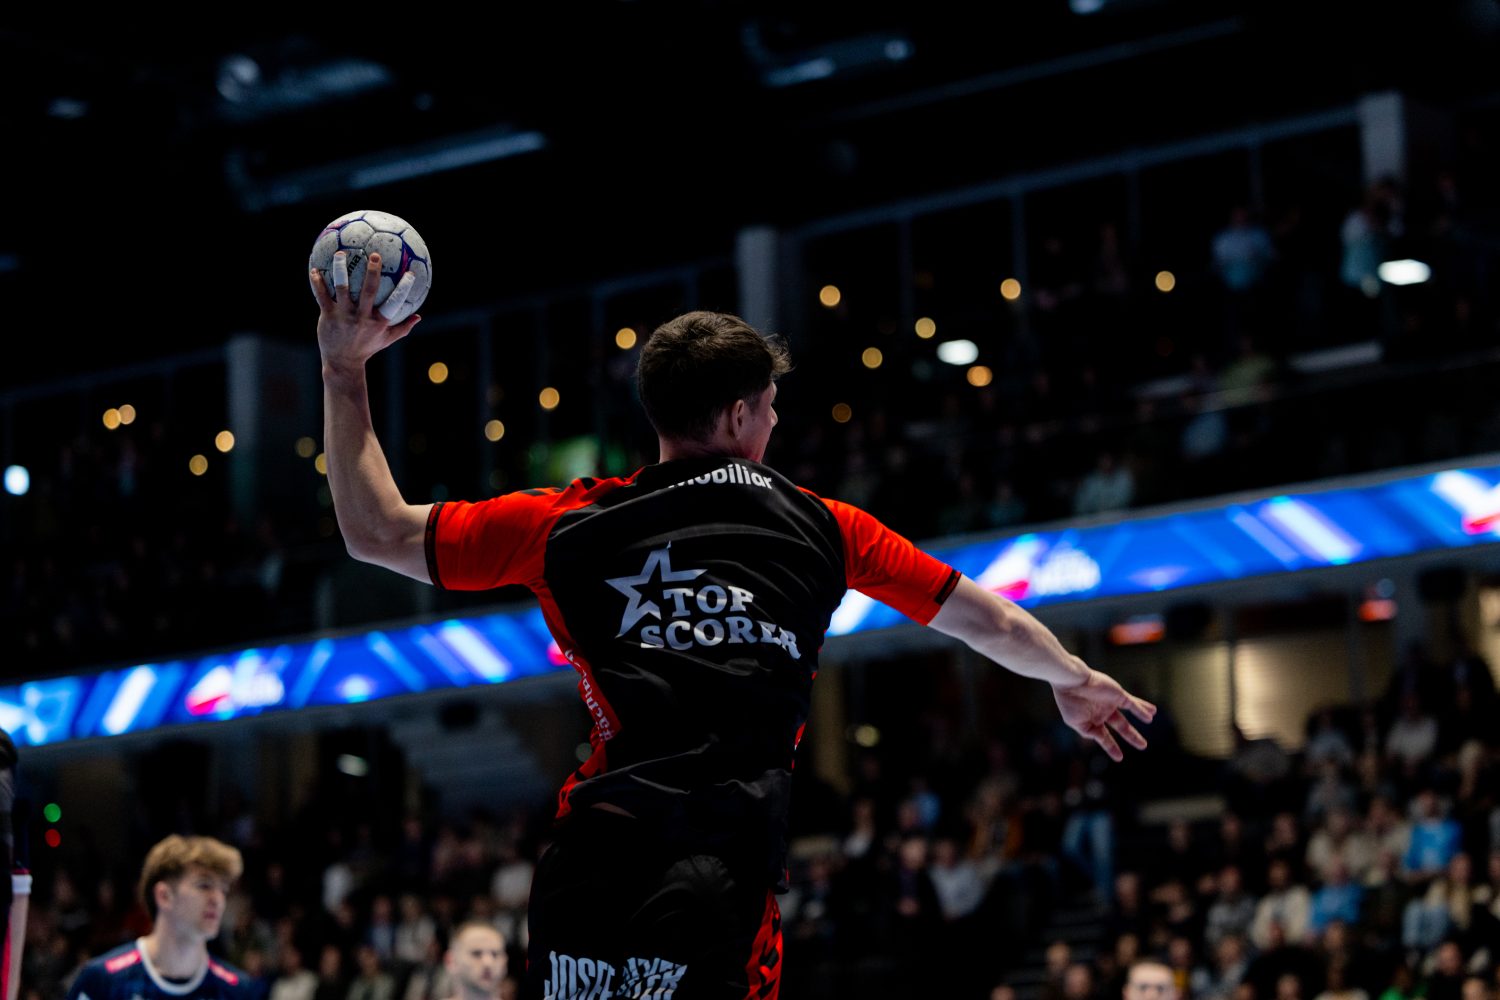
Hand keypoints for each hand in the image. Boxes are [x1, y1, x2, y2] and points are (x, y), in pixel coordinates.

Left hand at [310, 251, 421, 374]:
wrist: (342, 362)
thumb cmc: (366, 348)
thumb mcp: (387, 340)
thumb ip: (403, 328)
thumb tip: (419, 316)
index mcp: (378, 322)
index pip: (395, 303)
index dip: (404, 288)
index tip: (411, 273)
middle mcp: (362, 317)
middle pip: (369, 291)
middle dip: (373, 272)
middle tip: (375, 255)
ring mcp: (344, 316)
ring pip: (342, 289)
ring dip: (341, 270)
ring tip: (341, 253)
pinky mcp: (328, 316)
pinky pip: (322, 295)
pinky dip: (318, 282)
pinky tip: (314, 269)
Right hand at [1052, 669, 1155, 761]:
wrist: (1072, 682)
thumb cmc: (1069, 701)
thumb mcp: (1075, 722)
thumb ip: (1088, 732)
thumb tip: (1100, 738)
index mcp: (1092, 720)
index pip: (1104, 736)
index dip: (1111, 747)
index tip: (1119, 758)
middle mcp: (1103, 712)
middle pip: (1121, 726)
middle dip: (1132, 736)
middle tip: (1143, 745)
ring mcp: (1111, 703)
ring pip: (1129, 713)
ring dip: (1141, 716)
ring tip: (1150, 720)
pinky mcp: (1118, 695)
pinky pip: (1133, 704)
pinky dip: (1141, 710)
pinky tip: (1150, 715)